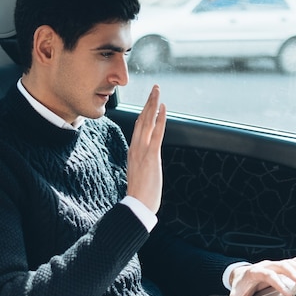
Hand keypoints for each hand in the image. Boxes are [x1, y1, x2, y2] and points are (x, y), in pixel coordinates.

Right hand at [126, 85, 166, 213]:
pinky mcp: (151, 156)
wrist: (136, 206)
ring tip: (157, 91)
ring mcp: (142, 151)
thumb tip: (145, 163)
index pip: (138, 129)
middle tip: (154, 89)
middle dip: (148, 103)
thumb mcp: (139, 175)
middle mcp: (135, 148)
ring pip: (147, 122)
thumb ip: (141, 165)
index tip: (149, 103)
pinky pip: (156, 133)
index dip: (143, 114)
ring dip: (152, 104)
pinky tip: (162, 108)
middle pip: (141, 120)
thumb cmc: (139, 195)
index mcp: (133, 152)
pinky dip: (159, 119)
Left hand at [226, 253, 295, 295]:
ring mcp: (274, 264)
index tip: (289, 294)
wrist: (239, 274)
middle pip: (281, 267)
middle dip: (294, 275)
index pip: (268, 275)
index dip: (279, 284)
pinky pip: (294, 261)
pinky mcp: (280, 265)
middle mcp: (266, 265)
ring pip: (289, 263)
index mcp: (255, 271)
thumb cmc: (240, 285)